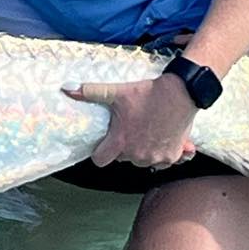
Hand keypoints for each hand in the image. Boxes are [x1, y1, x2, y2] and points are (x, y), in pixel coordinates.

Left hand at [64, 73, 198, 170]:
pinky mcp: (173, 156)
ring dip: (143, 150)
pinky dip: (162, 151)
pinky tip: (163, 136)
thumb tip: (66, 88)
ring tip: (147, 130)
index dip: (100, 151)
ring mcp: (157, 157)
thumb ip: (91, 92)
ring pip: (143, 160)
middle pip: (123, 158)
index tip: (106, 142)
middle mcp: (137, 154)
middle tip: (131, 127)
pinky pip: (163, 161)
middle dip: (124, 146)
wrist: (181, 93)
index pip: (100, 160)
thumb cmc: (148, 93)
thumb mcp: (116, 92)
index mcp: (121, 141)